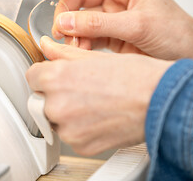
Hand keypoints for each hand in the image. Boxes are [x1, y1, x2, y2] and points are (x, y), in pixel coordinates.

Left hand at [26, 36, 172, 155]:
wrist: (160, 100)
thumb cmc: (135, 76)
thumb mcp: (94, 57)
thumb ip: (63, 53)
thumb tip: (46, 47)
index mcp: (57, 79)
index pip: (32, 76)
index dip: (46, 74)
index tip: (56, 76)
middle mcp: (58, 106)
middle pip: (42, 99)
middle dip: (56, 94)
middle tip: (81, 89)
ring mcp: (69, 129)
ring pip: (56, 119)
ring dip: (68, 112)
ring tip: (94, 102)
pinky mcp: (81, 146)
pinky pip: (71, 135)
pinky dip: (81, 128)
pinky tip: (99, 116)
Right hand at [51, 0, 192, 63]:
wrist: (190, 57)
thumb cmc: (177, 33)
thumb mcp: (137, 25)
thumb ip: (99, 24)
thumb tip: (66, 22)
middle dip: (66, 12)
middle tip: (62, 29)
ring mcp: (111, 15)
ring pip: (79, 17)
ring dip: (72, 31)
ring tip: (74, 45)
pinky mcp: (110, 34)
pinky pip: (86, 35)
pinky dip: (80, 43)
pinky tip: (81, 51)